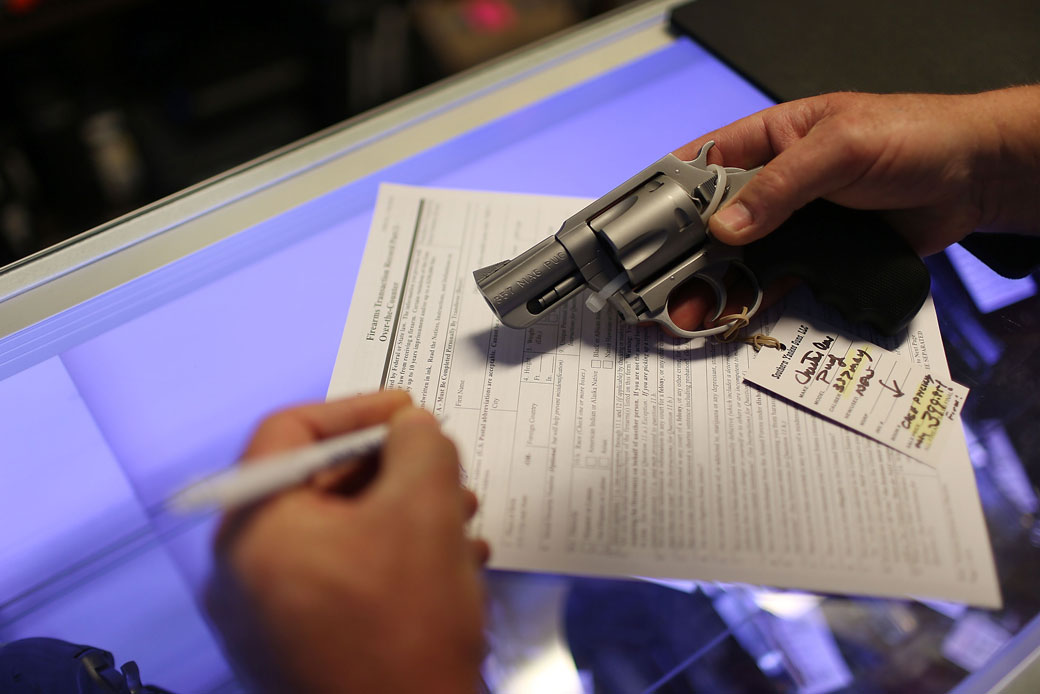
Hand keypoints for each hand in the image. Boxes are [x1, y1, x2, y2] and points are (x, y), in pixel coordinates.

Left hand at [207, 391, 488, 693]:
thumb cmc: (405, 629)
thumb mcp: (425, 510)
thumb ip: (421, 445)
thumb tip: (413, 428)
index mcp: (252, 528)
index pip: (288, 432)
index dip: (356, 408)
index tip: (408, 411)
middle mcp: (241, 571)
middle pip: (314, 484)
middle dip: (391, 468)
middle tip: (442, 465)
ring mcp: (263, 617)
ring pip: (336, 533)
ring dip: (402, 513)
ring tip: (461, 518)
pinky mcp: (294, 648)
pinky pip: (338, 577)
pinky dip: (390, 557)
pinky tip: (449, 564)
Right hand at [669, 86, 1039, 330]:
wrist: (974, 177)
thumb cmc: (912, 136)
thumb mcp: (839, 148)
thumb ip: (780, 185)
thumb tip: (725, 226)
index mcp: (768, 139)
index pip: (702, 165)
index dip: (669, 197)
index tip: (641, 231)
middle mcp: (773, 184)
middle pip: (713, 222)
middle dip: (684, 256)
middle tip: (658, 288)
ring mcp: (794, 223)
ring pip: (739, 258)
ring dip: (712, 286)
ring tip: (688, 315)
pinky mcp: (818, 256)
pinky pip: (777, 281)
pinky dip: (753, 301)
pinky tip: (731, 317)